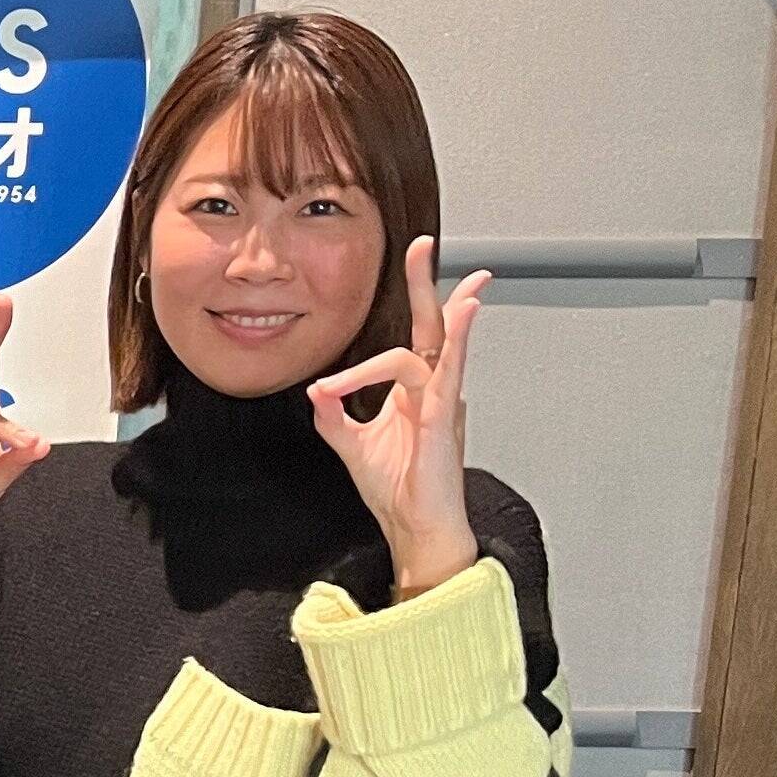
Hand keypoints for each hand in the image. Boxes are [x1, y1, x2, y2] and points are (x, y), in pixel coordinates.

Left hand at [307, 236, 489, 587]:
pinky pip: (446, 375)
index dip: (359, 365)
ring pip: (440, 345)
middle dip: (427, 286)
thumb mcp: (353, 447)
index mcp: (413, 396)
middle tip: (423, 246)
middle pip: (432, 328)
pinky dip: (454, 345)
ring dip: (442, 307)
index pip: (402, 349)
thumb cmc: (398, 494)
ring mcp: (441, 404)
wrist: (416, 530)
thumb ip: (332, 417)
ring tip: (443, 270)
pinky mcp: (443, 420)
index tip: (326, 389)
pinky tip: (462, 318)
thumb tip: (314, 390)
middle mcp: (431, 393)